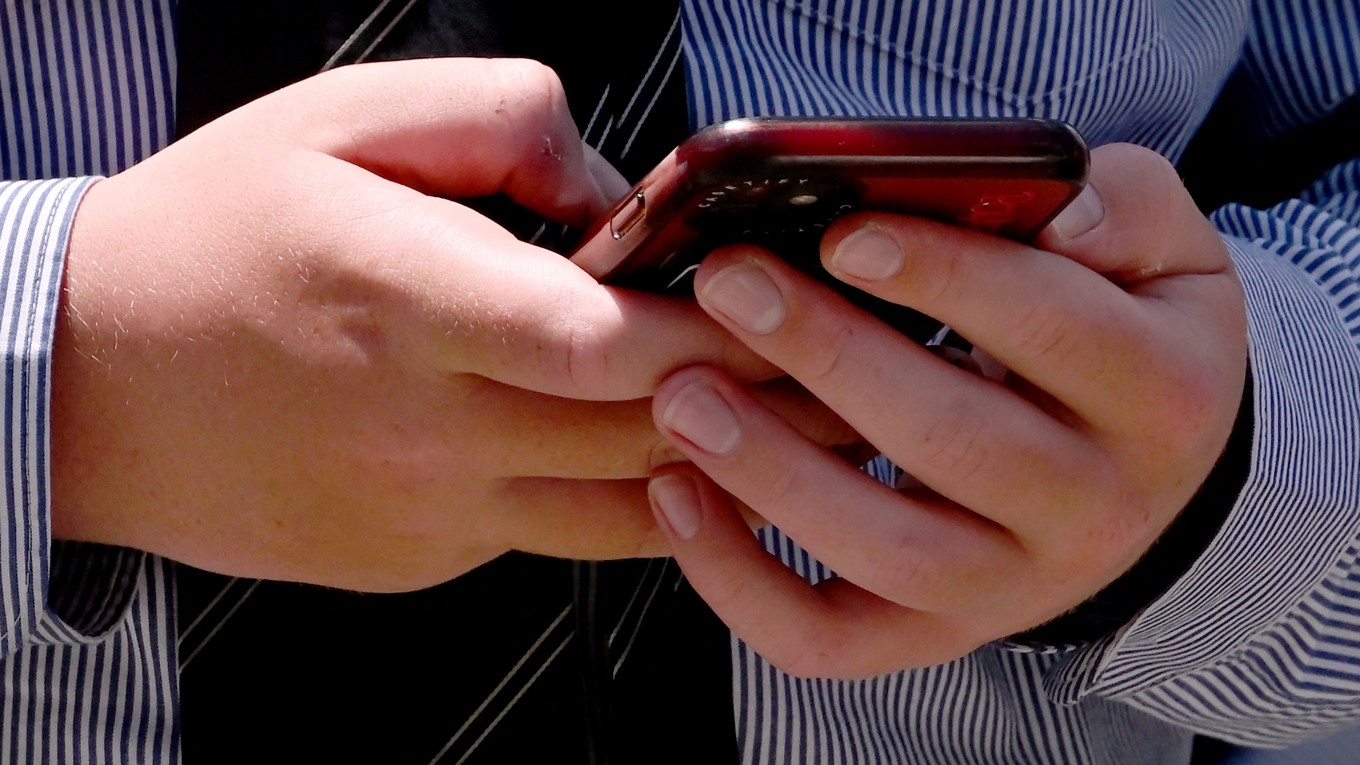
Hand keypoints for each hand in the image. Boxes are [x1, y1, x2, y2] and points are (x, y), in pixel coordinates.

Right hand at [51, 58, 837, 591]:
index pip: (602, 339)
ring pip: (625, 507)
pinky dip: (640, 501)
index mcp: (403, 298)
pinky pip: (566, 537)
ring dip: (728, 464)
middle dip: (762, 397)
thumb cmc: (209, 240)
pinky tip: (683, 457)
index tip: (782, 292)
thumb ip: (502, 124)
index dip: (716, 325)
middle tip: (845, 361)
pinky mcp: (423, 556)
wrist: (93, 378)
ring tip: (804, 419)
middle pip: (642, 430)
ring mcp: (426, 508)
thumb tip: (619, 194)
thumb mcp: (336, 119)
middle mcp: (421, 423)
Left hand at [645, 143, 1247, 676]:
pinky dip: (740, 583)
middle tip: (731, 285)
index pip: (1053, 329)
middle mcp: (1095, 505)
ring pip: (887, 552)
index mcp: (1160, 392)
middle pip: (955, 441)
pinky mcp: (935, 632)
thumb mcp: (1164, 254)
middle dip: (828, 356)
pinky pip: (829, 637)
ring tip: (683, 396)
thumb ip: (1126, 208)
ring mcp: (1012, 584)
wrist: (1146, 475)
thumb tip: (1063, 212)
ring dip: (771, 474)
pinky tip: (680, 494)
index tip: (845, 234)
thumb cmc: (1125, 334)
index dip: (944, 278)